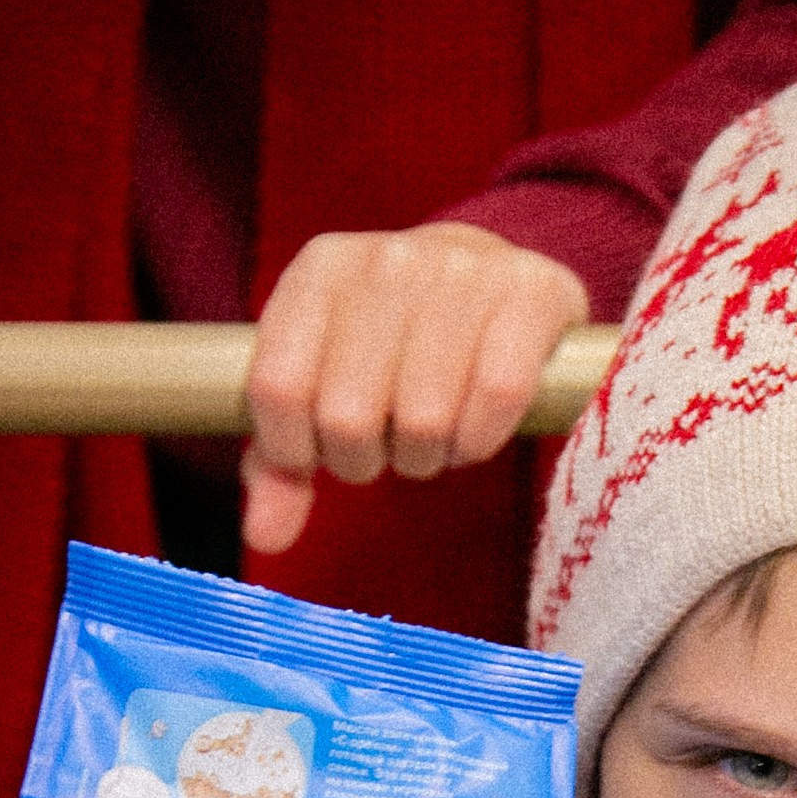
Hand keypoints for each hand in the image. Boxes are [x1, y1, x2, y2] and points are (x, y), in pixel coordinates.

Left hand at [242, 223, 588, 558]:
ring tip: (432, 435)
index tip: (318, 452)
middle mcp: (387, 260)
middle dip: (364, 460)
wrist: (496, 283)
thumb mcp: (326, 385)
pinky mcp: (531, 292)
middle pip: (347, 416)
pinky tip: (473, 430)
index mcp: (321, 270)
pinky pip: (496, 400)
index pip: (277, 388)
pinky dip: (479, 441)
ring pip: (423, 419)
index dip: (294, 449)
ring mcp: (462, 270)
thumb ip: (281, 463)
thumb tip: (265, 537)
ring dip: (426, 456)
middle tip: (385, 445)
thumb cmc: (398, 348)